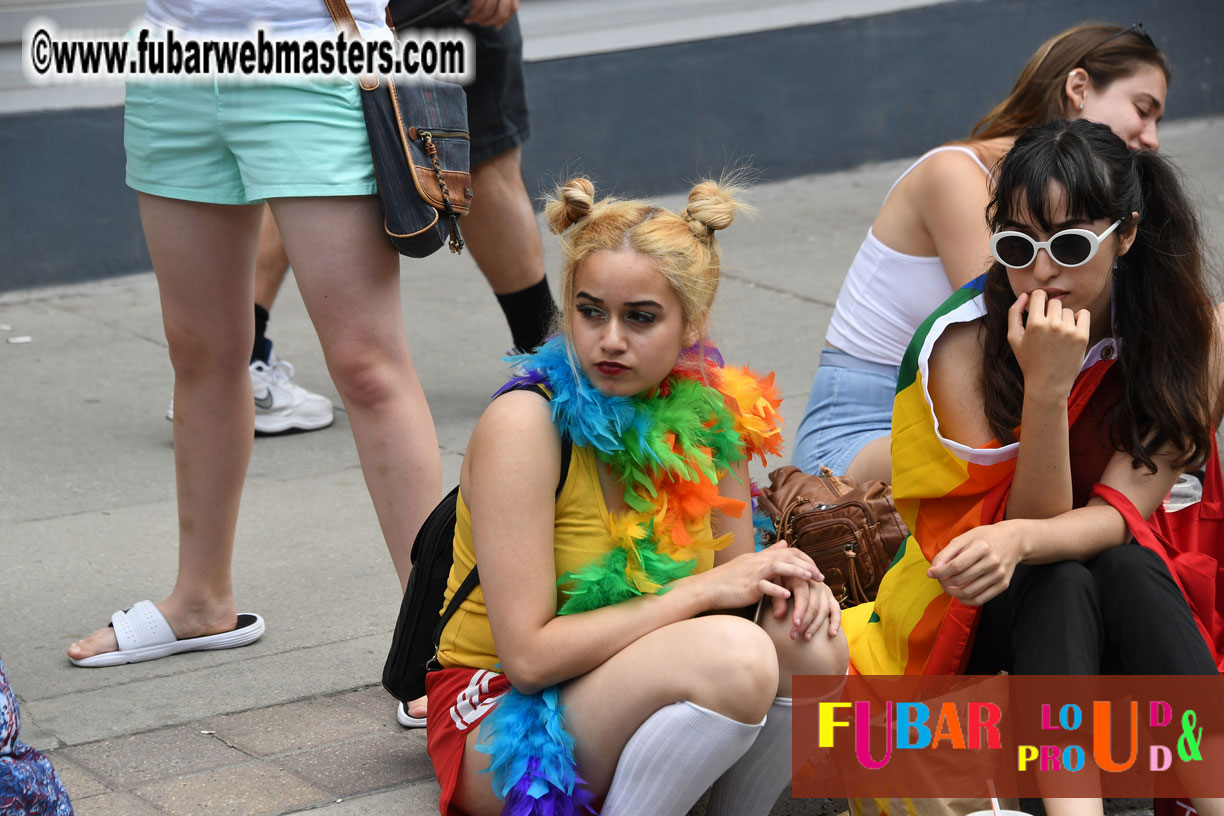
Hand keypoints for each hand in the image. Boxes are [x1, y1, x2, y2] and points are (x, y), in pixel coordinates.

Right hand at [465, 0, 517, 28]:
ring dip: (478, 19)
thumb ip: (499, 5)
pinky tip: (468, 14)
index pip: (513, 8)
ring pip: (489, 10)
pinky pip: (479, 4)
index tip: (496, 27)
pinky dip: (473, 12)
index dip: (505, 20)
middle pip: (502, 12)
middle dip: (490, 22)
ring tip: (470, 20)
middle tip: (480, 24)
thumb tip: (498, 26)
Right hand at [697, 541, 821, 610]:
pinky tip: (788, 596)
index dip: (804, 558)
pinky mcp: (748, 586)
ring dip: (796, 572)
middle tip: (820, 577)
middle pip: (787, 557)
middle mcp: (758, 561)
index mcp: (761, 556)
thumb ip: (768, 553)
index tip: (815, 569)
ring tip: (810, 579)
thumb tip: (784, 543)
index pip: (788, 551)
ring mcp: (753, 573)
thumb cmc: (729, 578)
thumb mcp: (750, 562)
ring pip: (778, 567)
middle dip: (807, 566)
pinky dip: (777, 591)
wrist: (708, 587)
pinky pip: (765, 586)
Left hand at [769, 574, 840, 639]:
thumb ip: (777, 600)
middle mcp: (815, 584)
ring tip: (806, 637)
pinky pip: (836, 610)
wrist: (793, 570)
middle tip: (794, 635)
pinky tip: (832, 634)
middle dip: (805, 622)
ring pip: (824, 609)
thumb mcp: (775, 584)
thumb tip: (778, 616)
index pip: (803, 596)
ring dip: (816, 625)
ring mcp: (824, 590)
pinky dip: (836, 622)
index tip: (795, 624)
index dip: (800, 610)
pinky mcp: (830, 596)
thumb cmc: (781, 579)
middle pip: (814, 605)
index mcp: (801, 578)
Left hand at [927, 521, 1024, 605]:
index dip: (940, 572)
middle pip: (961, 579)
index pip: (956, 566)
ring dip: (952, 592)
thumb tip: (932, 571)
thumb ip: (946, 553)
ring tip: (946, 586)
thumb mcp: (964, 538)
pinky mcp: (1003, 584)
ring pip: (969, 592)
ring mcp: (999, 575)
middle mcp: (992, 562)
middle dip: (944, 582)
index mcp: (981, 547)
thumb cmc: (984, 538)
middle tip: (939, 580)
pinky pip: (981, 599)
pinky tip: (958, 594)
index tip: (931, 573)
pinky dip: (966, 600)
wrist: (1014, 540)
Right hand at [1008, 290, 1089, 398]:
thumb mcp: (1013, 338)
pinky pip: (1083, 314)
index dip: (1037, 300)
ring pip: (1068, 310)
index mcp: (1034, 324)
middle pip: (1054, 302)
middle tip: (1047, 327)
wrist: (1048, 383)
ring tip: (1058, 334)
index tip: (1038, 309)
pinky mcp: (1082, 336)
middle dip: (1050, 311)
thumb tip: (1024, 296)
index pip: (1039, 295)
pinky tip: (1071, 329)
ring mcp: (1069, 330)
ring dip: (1063, 318)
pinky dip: (1078, 318)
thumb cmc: (1029, 361)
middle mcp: (1052, 325)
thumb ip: (1014, 314)